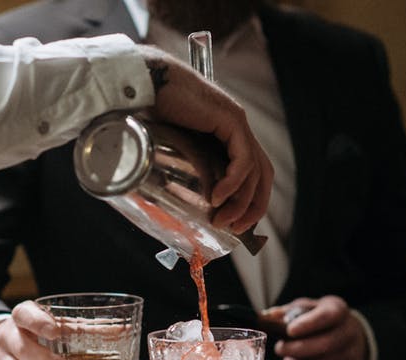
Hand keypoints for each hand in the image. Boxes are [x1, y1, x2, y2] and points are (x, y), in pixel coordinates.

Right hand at [137, 45, 272, 233]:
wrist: (143, 83)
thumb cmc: (149, 112)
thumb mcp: (174, 149)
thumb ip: (186, 168)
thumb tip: (184, 203)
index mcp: (227, 134)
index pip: (252, 171)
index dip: (250, 200)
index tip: (235, 224)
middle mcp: (237, 128)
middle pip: (262, 174)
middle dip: (253, 206)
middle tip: (235, 229)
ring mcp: (236, 122)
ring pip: (254, 171)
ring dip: (241, 201)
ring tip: (222, 220)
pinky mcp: (230, 120)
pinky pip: (243, 159)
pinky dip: (234, 182)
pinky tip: (216, 197)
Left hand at [272, 296, 366, 359]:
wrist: (350, 338)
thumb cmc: (321, 322)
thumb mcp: (308, 309)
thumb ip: (287, 312)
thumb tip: (267, 317)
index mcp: (338, 310)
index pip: (327, 316)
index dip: (308, 324)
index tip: (290, 331)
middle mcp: (349, 331)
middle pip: (325, 344)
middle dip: (297, 349)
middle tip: (280, 349)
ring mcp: (352, 354)